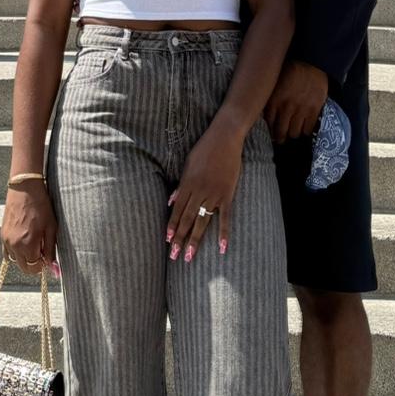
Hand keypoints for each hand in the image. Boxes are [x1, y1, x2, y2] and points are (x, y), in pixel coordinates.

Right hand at [1, 184, 57, 275]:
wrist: (25, 188)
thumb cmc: (41, 206)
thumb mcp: (51, 228)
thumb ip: (51, 251)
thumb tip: (55, 271)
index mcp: (27, 245)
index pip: (35, 268)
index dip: (43, 265)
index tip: (47, 257)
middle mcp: (14, 245)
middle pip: (24, 267)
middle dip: (34, 264)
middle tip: (42, 251)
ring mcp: (6, 240)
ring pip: (16, 260)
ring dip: (25, 257)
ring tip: (33, 243)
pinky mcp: (2, 234)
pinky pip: (7, 252)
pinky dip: (15, 252)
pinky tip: (23, 241)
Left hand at [167, 121, 245, 261]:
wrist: (224, 138)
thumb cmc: (204, 149)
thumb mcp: (188, 164)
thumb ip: (180, 185)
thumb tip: (171, 200)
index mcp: (187, 184)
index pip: (177, 210)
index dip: (172, 226)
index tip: (167, 241)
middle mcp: (199, 192)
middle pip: (187, 219)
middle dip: (180, 239)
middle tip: (175, 256)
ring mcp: (213, 195)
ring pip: (202, 222)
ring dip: (195, 240)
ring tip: (190, 256)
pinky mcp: (227, 195)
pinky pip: (225, 218)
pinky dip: (223, 233)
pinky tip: (222, 248)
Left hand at [264, 60, 327, 143]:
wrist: (310, 62)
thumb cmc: (289, 70)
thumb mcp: (273, 83)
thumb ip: (268, 99)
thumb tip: (260, 114)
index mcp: (274, 99)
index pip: (269, 124)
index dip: (270, 130)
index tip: (271, 132)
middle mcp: (286, 106)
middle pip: (281, 133)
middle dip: (280, 137)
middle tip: (281, 137)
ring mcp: (301, 109)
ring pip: (294, 133)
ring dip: (293, 132)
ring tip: (293, 128)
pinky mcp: (314, 110)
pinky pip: (308, 129)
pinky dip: (305, 130)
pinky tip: (303, 125)